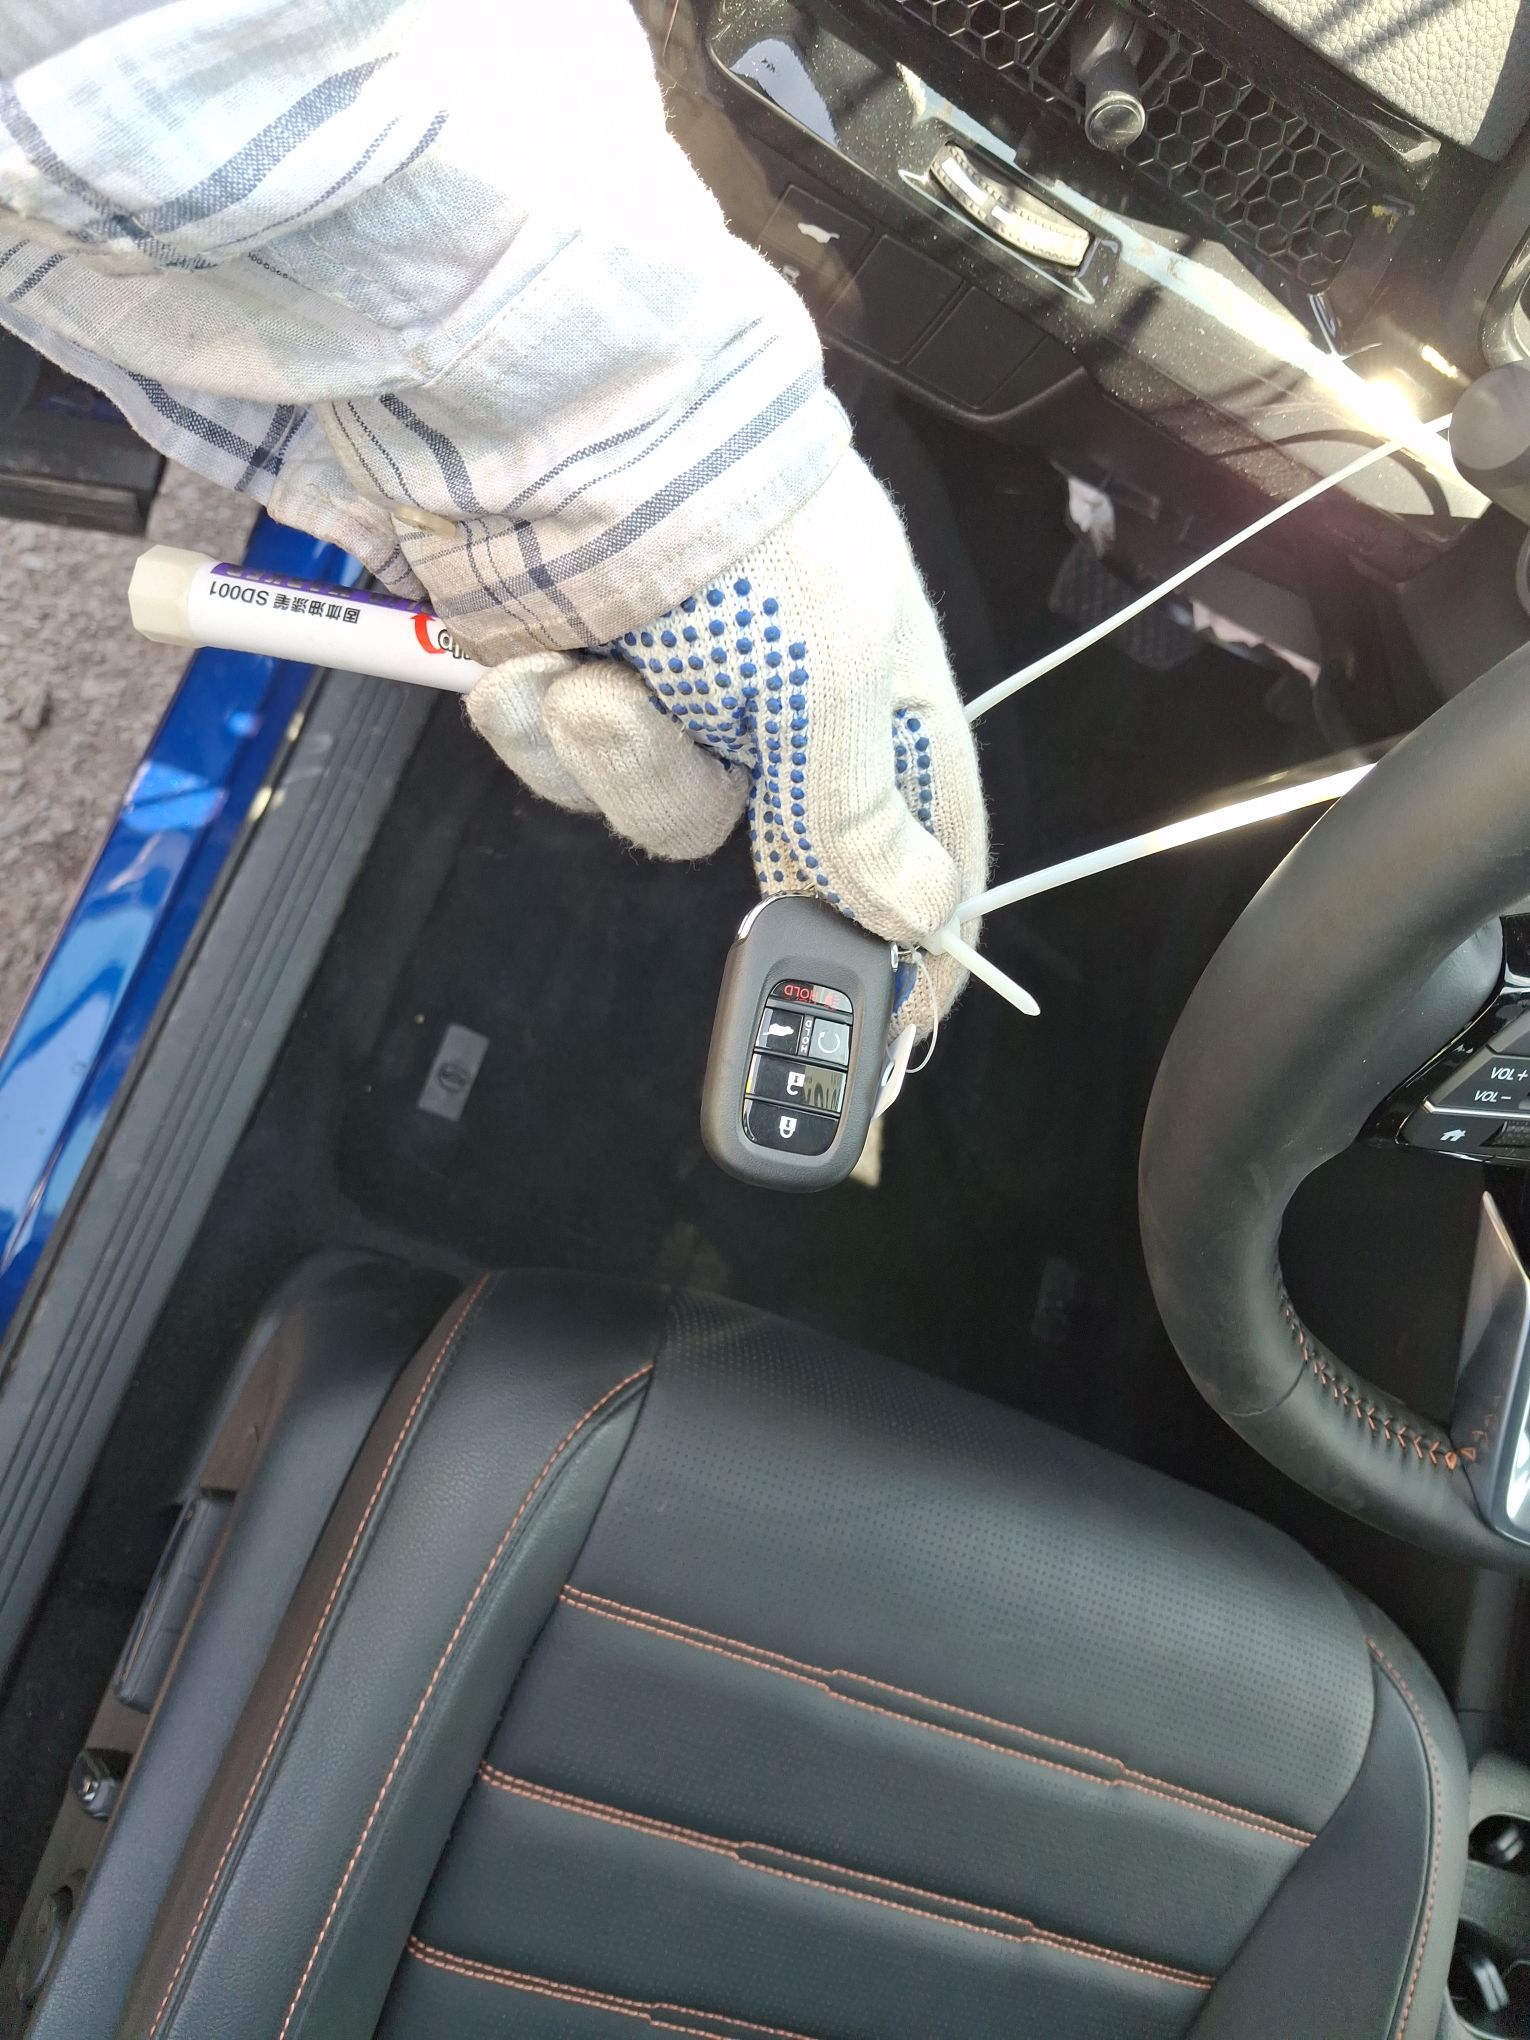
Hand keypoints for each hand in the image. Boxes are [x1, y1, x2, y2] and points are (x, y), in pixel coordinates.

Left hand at [463, 454, 986, 1033]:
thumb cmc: (732, 527)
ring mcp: (678, 700)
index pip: (932, 835)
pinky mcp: (579, 691)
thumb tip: (918, 917)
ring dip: (620, 760)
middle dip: (736, 853)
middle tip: (734, 844)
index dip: (926, 930)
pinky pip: (569, 772)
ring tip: (604, 675)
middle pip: (783, 857)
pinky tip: (546, 659)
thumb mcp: (825, 676)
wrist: (558, 420)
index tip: (911, 1023)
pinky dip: (546, 725)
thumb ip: (857, 817)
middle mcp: (784, 705)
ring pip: (660, 815)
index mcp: (878, 688)